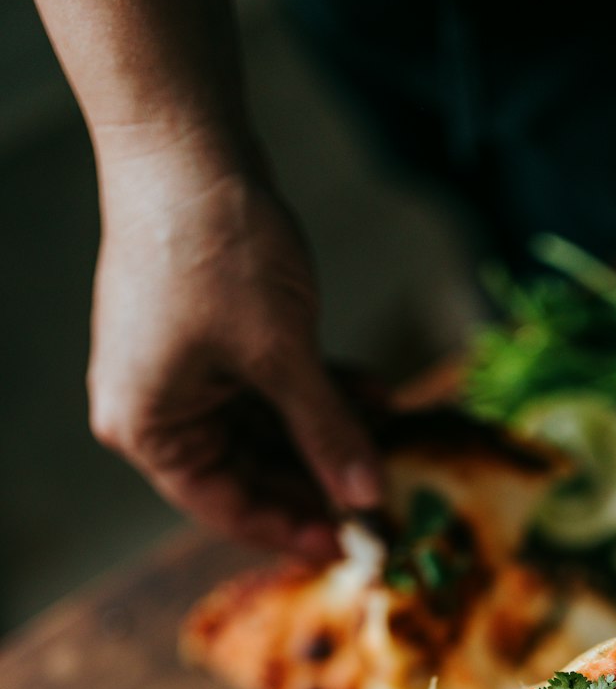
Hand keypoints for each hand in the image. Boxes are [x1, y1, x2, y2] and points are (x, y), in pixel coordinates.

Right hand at [89, 137, 380, 556]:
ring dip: (329, 434)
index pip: (224, 507)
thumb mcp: (282, 356)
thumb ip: (326, 433)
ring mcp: (183, 371)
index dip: (291, 529)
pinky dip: (320, 392)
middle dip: (319, 479)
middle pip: (247, 471)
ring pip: (267, 428)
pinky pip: (270, 386)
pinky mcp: (212, 337)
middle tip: (383, 500)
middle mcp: (158, 408)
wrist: (188, 144)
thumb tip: (367, 497)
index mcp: (150, 429)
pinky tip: (378, 397)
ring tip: (391, 445)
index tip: (351, 545)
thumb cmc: (216, 251)